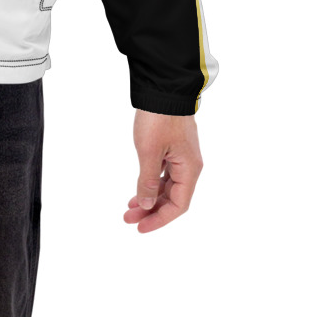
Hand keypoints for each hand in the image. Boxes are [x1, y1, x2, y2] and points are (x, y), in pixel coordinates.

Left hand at [124, 110, 201, 232]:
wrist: (163, 89)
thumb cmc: (159, 119)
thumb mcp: (150, 153)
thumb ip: (149, 181)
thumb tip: (148, 205)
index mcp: (189, 169)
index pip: (179, 205)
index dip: (160, 220)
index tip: (140, 227)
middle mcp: (189, 166)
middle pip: (173, 199)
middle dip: (151, 211)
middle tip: (128, 218)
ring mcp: (181, 157)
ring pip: (167, 187)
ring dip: (150, 199)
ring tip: (130, 207)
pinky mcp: (173, 149)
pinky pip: (164, 175)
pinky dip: (151, 184)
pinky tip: (139, 190)